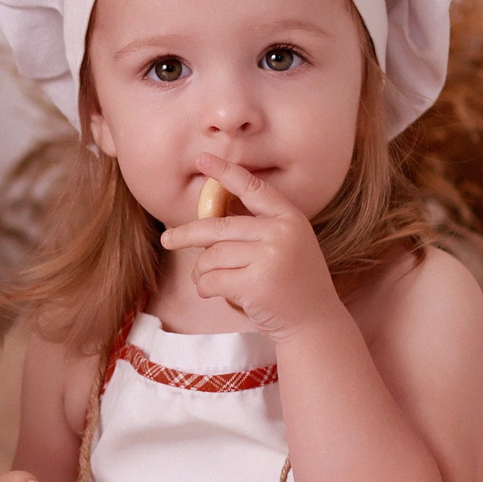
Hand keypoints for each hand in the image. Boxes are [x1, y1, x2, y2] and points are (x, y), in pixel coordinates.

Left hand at [156, 154, 339, 340]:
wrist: (315, 323)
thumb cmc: (292, 285)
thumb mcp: (285, 247)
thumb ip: (256, 229)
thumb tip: (206, 220)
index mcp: (290, 218)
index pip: (253, 188)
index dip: (226, 172)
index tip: (202, 159)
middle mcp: (282, 233)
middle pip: (219, 227)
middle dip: (187, 234)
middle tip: (167, 239)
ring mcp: (271, 257)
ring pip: (212, 256)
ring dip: (203, 272)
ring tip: (211, 283)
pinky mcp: (256, 283)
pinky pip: (212, 279)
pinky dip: (206, 288)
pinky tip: (216, 294)